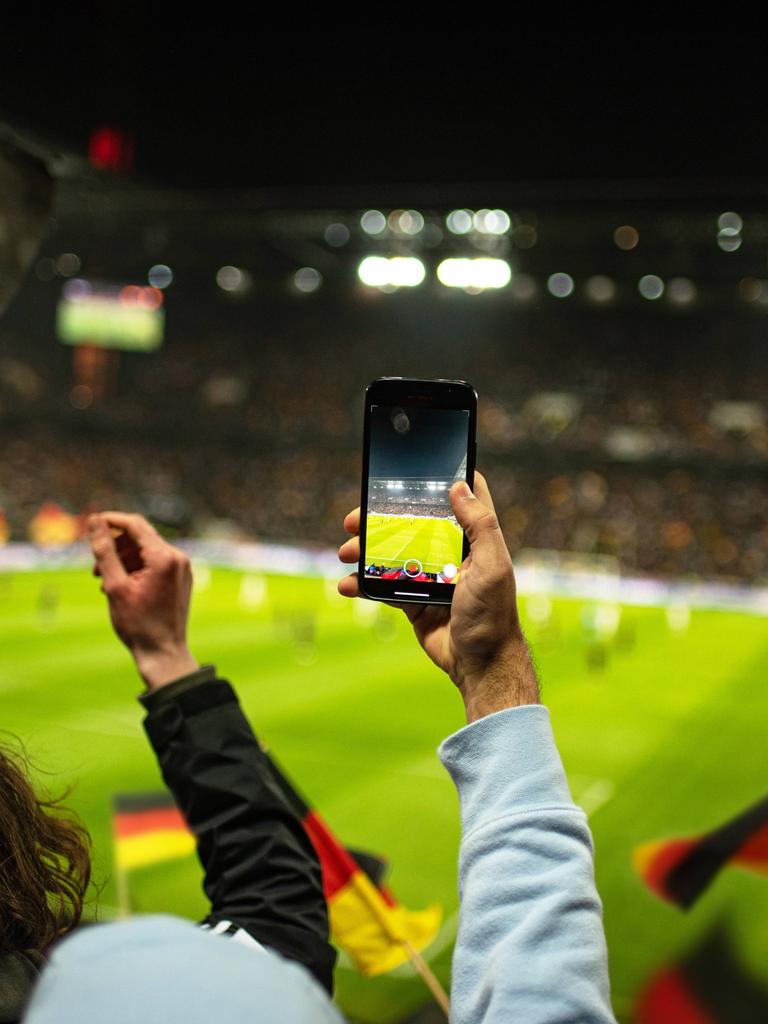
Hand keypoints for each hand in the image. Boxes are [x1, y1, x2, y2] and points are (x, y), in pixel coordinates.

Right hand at [89, 512, 198, 689]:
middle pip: (141, 537)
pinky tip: (121, 587)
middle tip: (95, 569)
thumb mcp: (115, 585)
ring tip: (105, 583)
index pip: (135, 525)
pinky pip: (156, 563)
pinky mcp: (181, 578)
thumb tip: (95, 521)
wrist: (164, 653)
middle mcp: (178, 558)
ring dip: (123, 560)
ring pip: (146, 550)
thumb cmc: (138, 624)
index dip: (111, 521)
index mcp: (164, 558)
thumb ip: (105, 551)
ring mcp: (182, 568)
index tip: (91, 525)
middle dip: (115, 547)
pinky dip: (136, 569)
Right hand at [338, 472, 538, 722]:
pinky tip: (346, 584)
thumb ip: (480, 525)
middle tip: (354, 519)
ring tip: (345, 551)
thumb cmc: (493, 614)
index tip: (414, 469)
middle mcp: (450, 552)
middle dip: (381, 518)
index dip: (442, 481)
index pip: (462, 498)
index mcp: (473, 539)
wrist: (480, 665)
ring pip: (391, 552)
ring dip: (365, 550)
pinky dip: (362, 584)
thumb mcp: (491, 565)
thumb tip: (458, 486)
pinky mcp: (413, 600)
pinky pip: (382, 586)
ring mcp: (429, 576)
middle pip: (412, 524)